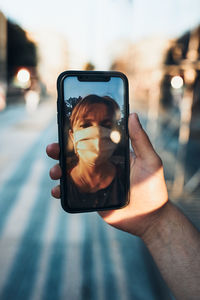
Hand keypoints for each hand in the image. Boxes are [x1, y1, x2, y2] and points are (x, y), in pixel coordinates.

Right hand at [46, 113, 167, 237]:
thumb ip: (140, 140)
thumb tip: (133, 115)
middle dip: (60, 152)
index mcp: (111, 155)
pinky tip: (57, 190)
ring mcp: (94, 182)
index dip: (76, 136)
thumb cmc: (153, 187)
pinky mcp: (90, 198)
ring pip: (70, 173)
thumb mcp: (150, 161)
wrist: (150, 218)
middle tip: (52, 149)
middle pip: (75, 156)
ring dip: (58, 170)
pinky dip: (61, 191)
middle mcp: (100, 166)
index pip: (90, 141)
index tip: (65, 129)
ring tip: (55, 171)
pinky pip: (72, 193)